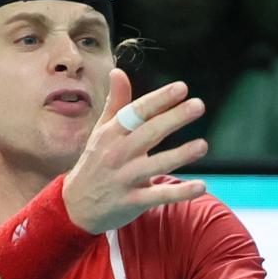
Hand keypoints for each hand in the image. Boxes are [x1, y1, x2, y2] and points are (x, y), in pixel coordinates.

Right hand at [61, 68, 208, 234]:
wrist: (75, 207)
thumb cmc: (94, 163)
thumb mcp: (100, 133)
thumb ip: (115, 104)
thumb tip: (118, 71)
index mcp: (112, 133)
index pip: (137, 112)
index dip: (159, 100)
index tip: (181, 88)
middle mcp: (117, 154)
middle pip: (149, 133)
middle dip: (174, 118)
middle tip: (198, 105)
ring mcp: (125, 179)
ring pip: (155, 165)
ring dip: (180, 155)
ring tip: (203, 145)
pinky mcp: (132, 202)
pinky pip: (158, 196)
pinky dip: (180, 193)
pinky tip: (202, 186)